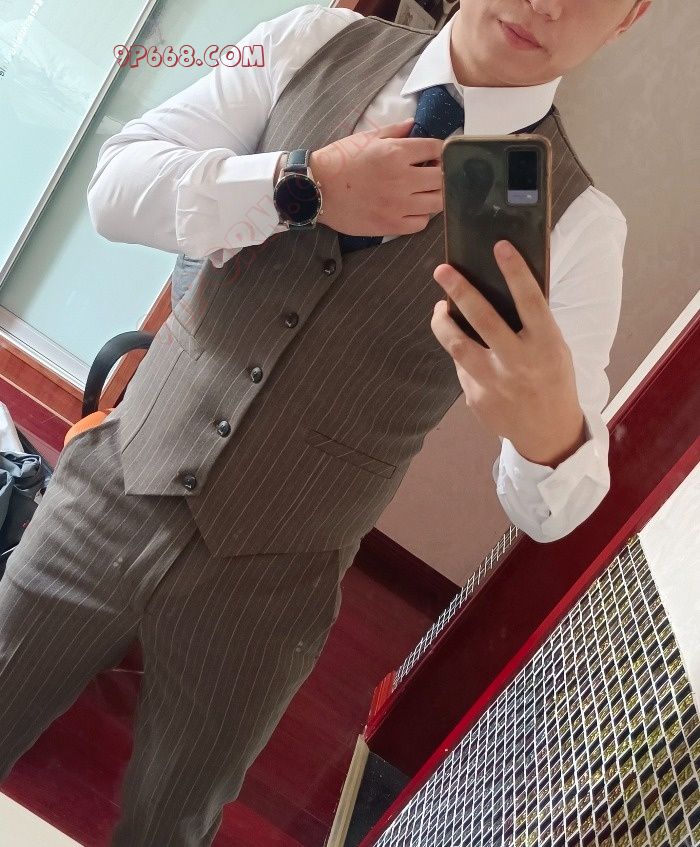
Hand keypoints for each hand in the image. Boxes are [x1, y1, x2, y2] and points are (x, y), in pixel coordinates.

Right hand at [309, 120, 443, 236]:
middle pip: (442, 178)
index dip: (438, 150)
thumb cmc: (339, 161)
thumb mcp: (365, 138)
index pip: (436, 148)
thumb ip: (393, 131)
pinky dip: (421, 216)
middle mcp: (402, 179)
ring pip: (437, 203)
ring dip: (435, 195)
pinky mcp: (391, 225)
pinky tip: (412, 208)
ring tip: (424, 192)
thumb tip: (413, 125)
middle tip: (431, 174)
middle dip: (440, 173)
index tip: (433, 155)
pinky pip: (420, 223)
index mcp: (396, 153)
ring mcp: (398, 205)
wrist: (317, 189)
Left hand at [430, 240, 586, 467]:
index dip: (515, 271)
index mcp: (546, 345)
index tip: (500, 247)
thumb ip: (531, 327)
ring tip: (439, 309)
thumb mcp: (554, 350)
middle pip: (483, 319)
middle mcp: (519, 362)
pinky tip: (463, 347)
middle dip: (460, 291)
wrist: (548, 433)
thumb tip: (499, 293)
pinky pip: (461, 367)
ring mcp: (494, 382)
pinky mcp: (476, 397)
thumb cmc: (553, 381)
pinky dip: (460, 353)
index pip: (530, 300)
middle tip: (442, 270)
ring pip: (457, 345)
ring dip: (442, 323)